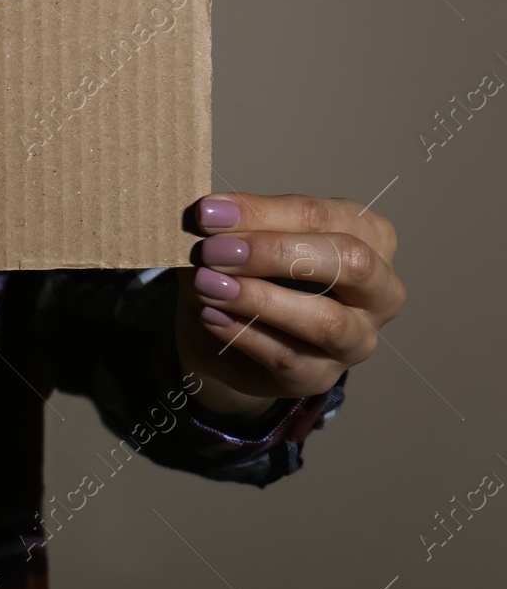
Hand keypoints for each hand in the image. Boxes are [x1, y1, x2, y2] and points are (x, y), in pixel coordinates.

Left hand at [173, 192, 405, 417]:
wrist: (228, 338)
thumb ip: (237, 225)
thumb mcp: (245, 238)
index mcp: (368, 236)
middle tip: (212, 249)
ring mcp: (357, 339)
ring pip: (327, 320)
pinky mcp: (322, 376)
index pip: (323, 217)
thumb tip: (211, 212)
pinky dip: (243, 333)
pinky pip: (288, 356)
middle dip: (276, 253)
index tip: (209, 212)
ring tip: (208, 284)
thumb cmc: (251, 272)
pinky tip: (209, 314)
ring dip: (260, 299)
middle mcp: (379, 290)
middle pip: (350, 263)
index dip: (264, 213)